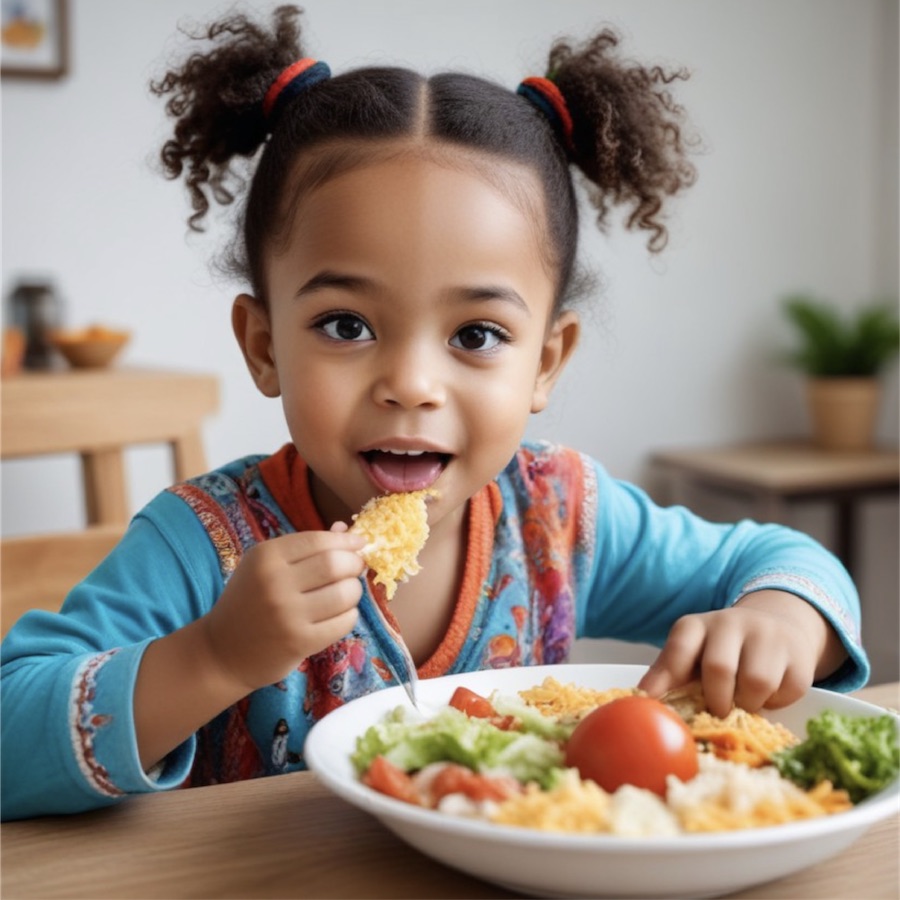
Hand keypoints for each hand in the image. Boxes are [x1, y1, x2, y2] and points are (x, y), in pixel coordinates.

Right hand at [200, 525, 366, 693]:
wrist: (221, 652)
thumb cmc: (248, 602)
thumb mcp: (265, 567)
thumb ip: (304, 548)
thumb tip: (345, 529)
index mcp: (265, 557)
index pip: (318, 540)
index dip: (346, 541)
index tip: (359, 543)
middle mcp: (275, 582)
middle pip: (336, 564)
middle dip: (354, 564)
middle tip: (355, 569)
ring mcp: (287, 614)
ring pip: (345, 593)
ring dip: (354, 591)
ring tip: (346, 593)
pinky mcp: (300, 642)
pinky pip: (344, 622)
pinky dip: (350, 615)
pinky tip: (339, 615)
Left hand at [637, 590, 846, 717]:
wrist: (778, 626)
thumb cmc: (723, 650)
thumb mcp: (692, 653)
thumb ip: (669, 674)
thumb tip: (643, 701)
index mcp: (698, 625)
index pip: (679, 647)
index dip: (664, 678)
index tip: (653, 702)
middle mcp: (732, 623)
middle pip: (720, 668)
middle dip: (716, 699)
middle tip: (717, 710)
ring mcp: (768, 636)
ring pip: (756, 682)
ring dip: (748, 704)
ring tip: (744, 702)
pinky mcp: (799, 657)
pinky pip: (786, 691)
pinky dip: (775, 703)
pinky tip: (768, 694)